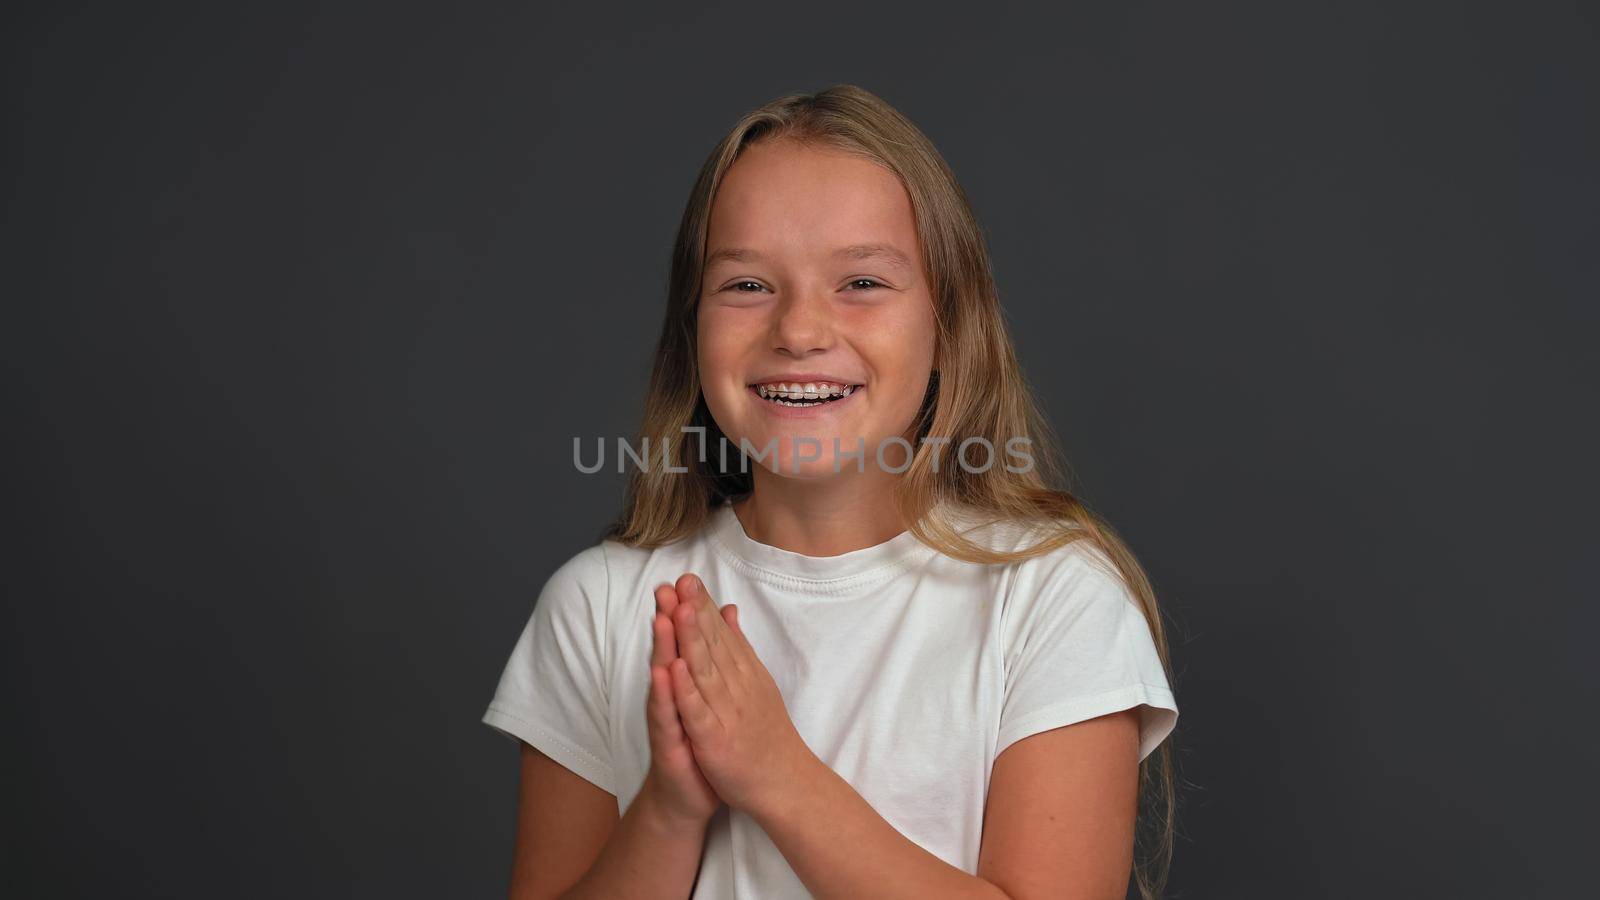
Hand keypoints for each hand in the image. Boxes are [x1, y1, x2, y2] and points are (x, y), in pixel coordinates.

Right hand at [641, 580, 739, 824]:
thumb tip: (721, 617)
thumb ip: (710, 658)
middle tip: (667, 587)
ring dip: (663, 647)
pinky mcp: (668, 743)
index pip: (685, 641)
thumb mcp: (708, 697)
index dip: (685, 610)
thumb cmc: (700, 743)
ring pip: (664, 678)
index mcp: (686, 683)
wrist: (688, 794)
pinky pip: (667, 716)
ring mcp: (667, 718)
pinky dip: (666, 694)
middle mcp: (671, 696)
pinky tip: (664, 674)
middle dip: (668, 619)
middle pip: (669, 649)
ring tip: (663, 618)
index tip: (686, 577)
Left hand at [666, 573, 816, 816]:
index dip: (703, 606)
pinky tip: (675, 669)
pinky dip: (687, 690)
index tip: (688, 578)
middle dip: (695, 612)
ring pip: (706, 671)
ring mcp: (727, 712)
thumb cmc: (765, 733)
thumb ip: (738, 647)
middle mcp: (737, 687)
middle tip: (682, 581)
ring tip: (678, 610)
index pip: (721, 634)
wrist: (784, 782)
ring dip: (692, 641)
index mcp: (744, 673)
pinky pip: (699, 712)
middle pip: (713, 645)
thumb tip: (728, 610)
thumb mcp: (754, 682)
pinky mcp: (715, 740)